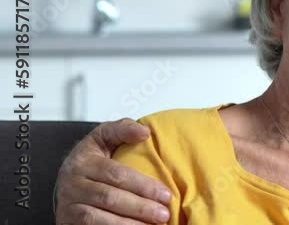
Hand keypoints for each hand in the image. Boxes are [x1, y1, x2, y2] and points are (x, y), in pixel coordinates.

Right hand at [55, 119, 171, 223]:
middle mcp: (72, 185)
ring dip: (127, 224)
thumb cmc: (91, 159)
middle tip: (163, 214)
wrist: (65, 181)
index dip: (143, 185)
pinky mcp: (66, 222)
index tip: (165, 194)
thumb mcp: (103, 137)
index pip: (116, 175)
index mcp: (83, 161)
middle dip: (140, 207)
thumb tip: (144, 132)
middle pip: (109, 198)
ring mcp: (68, 206)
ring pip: (98, 218)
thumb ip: (123, 129)